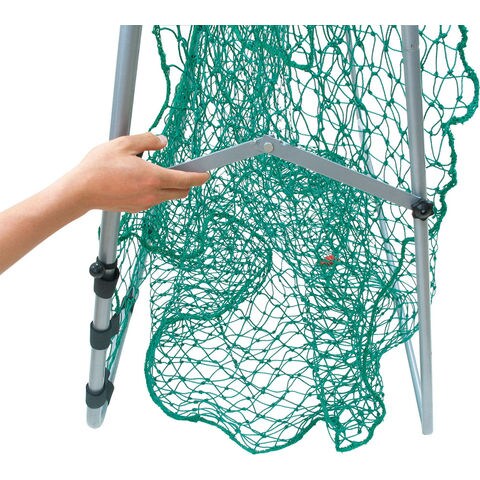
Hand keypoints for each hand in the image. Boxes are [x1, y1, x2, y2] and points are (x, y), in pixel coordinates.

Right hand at [65, 132, 209, 213]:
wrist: (81, 191)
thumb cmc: (99, 166)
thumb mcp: (124, 144)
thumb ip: (147, 140)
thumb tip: (163, 141)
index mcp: (152, 178)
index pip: (185, 180)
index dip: (199, 177)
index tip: (207, 173)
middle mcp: (152, 194)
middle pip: (181, 192)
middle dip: (187, 182)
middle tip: (183, 170)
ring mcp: (144, 204)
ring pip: (167, 196)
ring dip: (170, 186)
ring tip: (155, 171)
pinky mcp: (136, 209)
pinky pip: (154, 200)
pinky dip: (156, 191)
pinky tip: (141, 180)